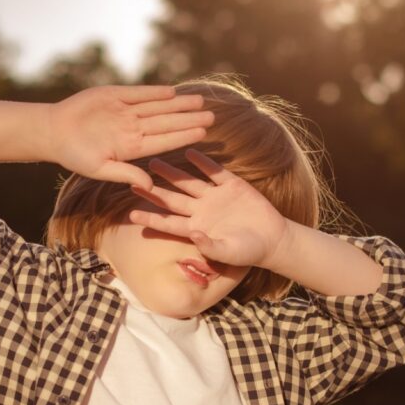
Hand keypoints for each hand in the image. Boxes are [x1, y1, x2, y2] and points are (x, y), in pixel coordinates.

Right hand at [47, 85, 214, 189]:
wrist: (53, 132)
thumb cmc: (75, 155)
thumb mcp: (100, 169)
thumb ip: (126, 173)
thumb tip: (149, 185)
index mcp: (132, 148)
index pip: (164, 141)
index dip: (183, 136)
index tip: (203, 133)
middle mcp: (132, 128)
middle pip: (166, 123)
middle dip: (189, 119)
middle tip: (212, 116)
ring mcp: (124, 111)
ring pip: (157, 107)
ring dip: (178, 104)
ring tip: (199, 100)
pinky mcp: (114, 95)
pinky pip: (138, 93)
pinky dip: (154, 92)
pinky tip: (172, 91)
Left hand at [127, 148, 291, 269]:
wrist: (273, 239)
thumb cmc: (248, 252)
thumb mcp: (229, 253)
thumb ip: (211, 246)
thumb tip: (193, 234)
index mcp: (197, 229)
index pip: (169, 223)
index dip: (151, 219)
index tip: (131, 215)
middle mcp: (201, 211)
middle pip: (172, 199)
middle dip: (153, 191)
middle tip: (133, 182)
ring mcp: (215, 197)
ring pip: (189, 182)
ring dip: (172, 173)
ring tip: (153, 162)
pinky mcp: (232, 185)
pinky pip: (215, 171)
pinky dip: (203, 161)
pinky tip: (190, 151)